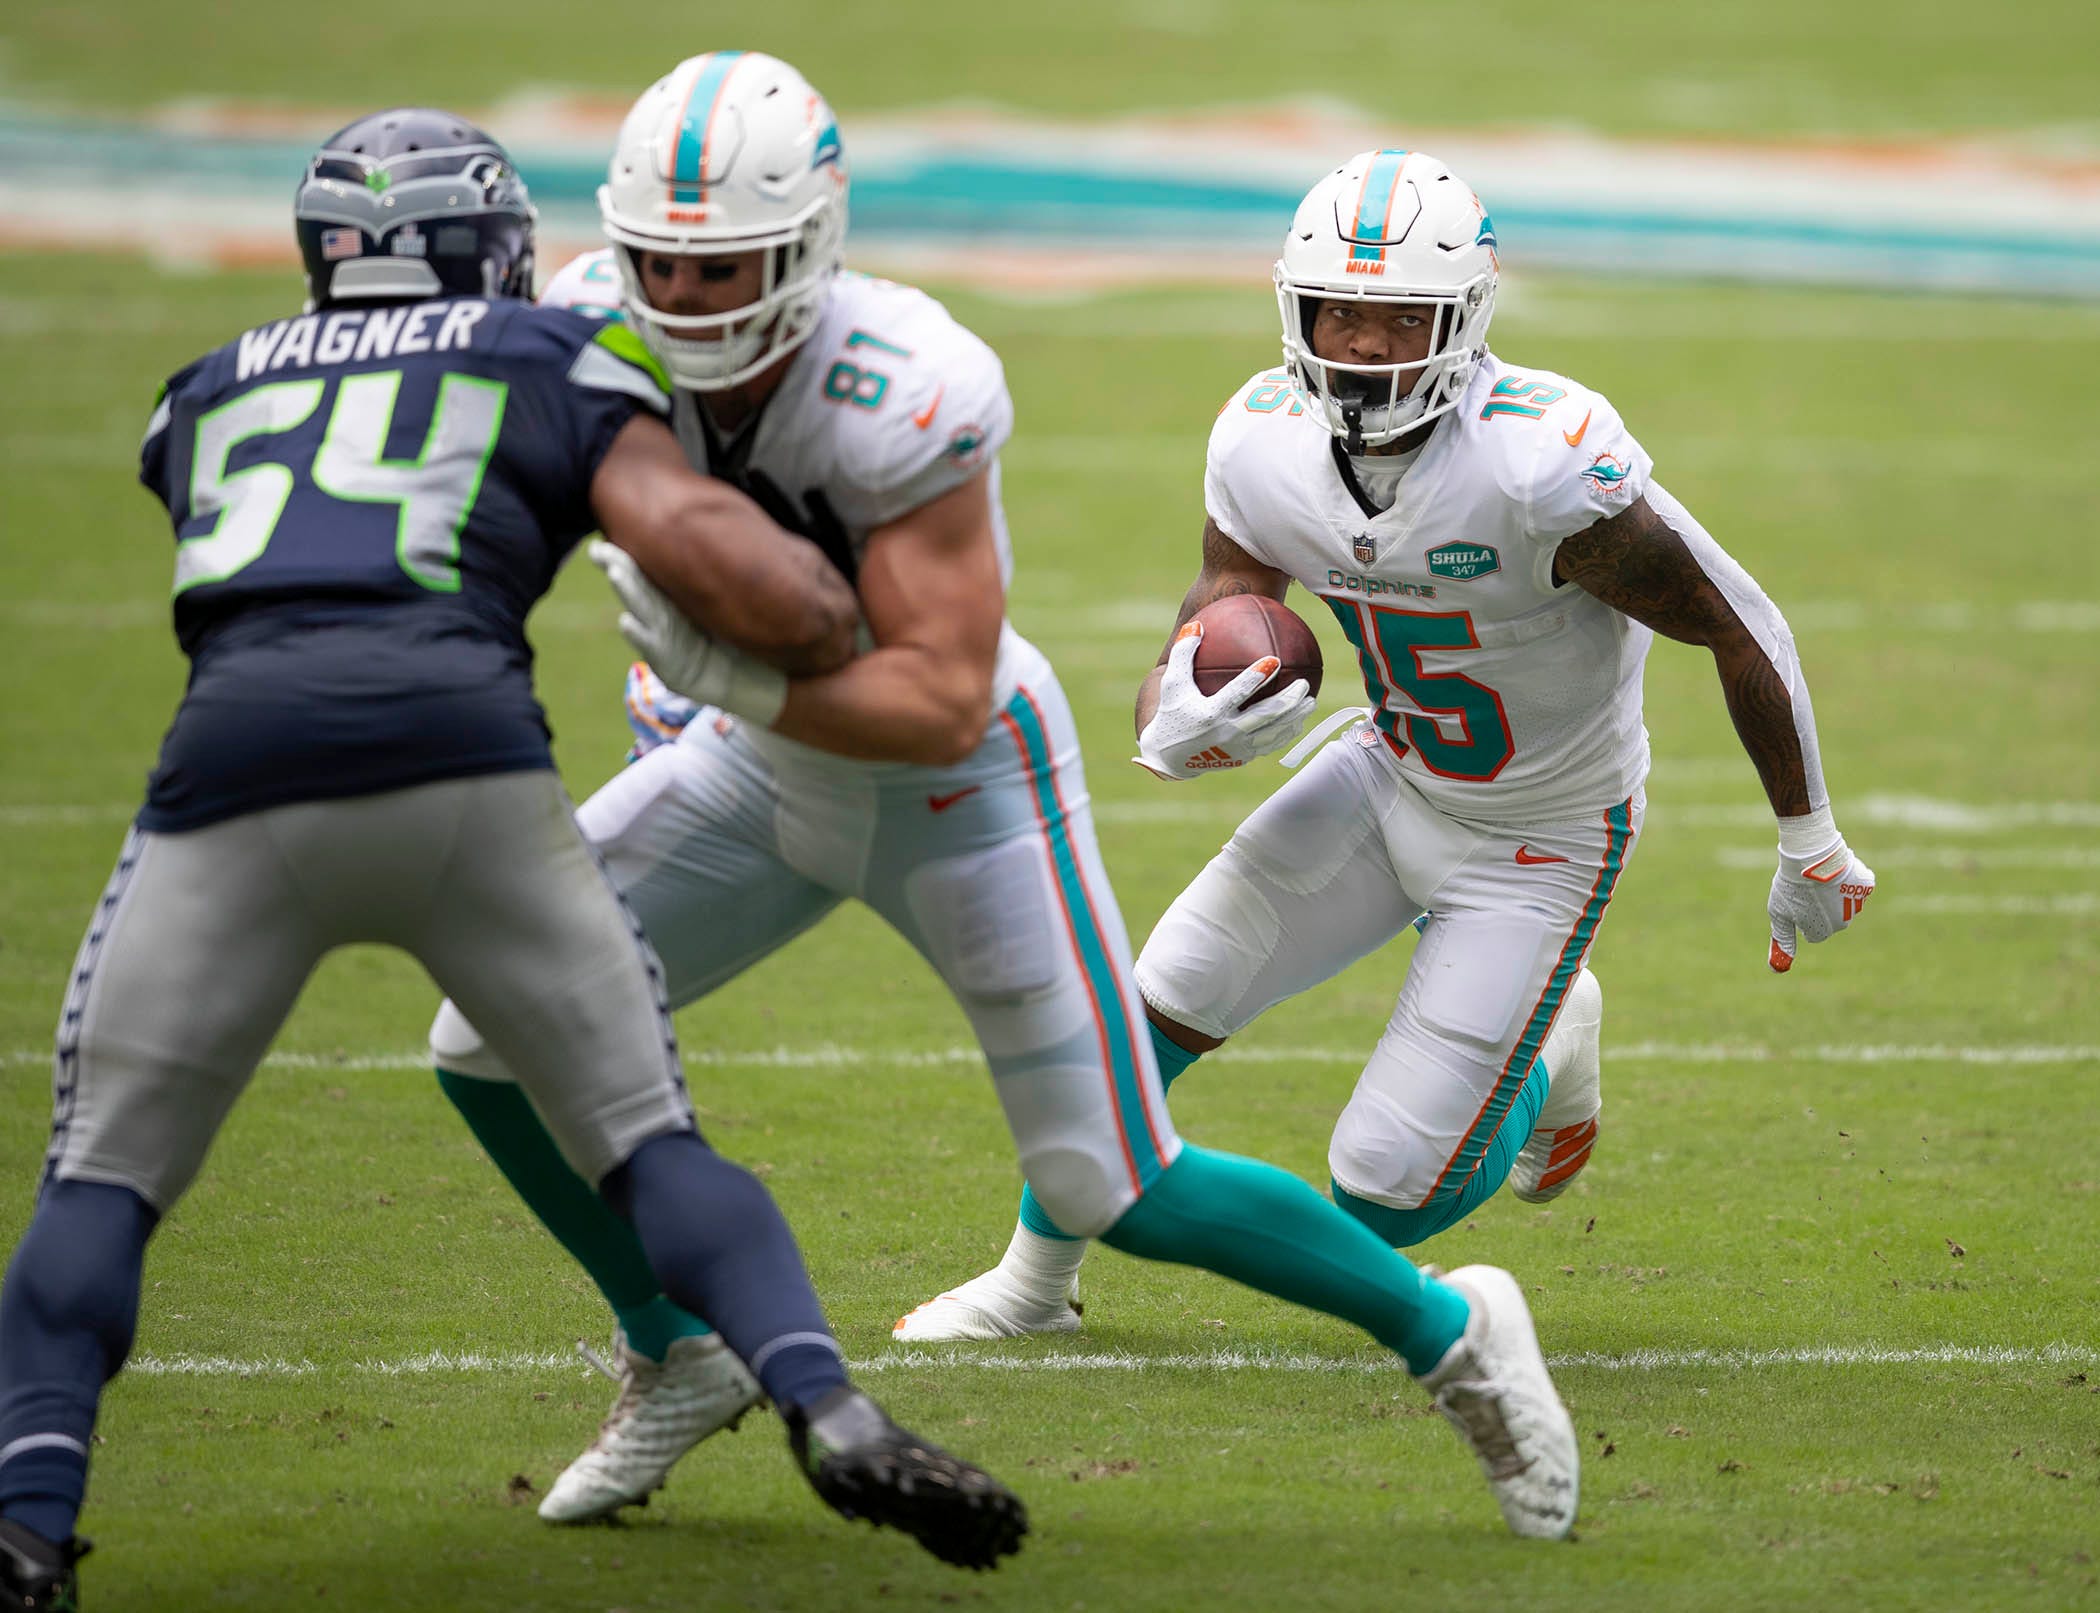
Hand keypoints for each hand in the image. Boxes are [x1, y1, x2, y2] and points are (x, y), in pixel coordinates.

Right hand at [588, 540, 788, 725]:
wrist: (759, 680)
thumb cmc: (743, 637)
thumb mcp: (732, 601)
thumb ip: (717, 575)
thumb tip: (716, 525)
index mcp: (677, 598)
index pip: (649, 571)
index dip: (629, 553)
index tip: (607, 534)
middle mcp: (665, 618)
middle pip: (639, 587)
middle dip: (618, 567)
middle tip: (598, 549)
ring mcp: (664, 642)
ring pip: (643, 612)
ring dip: (628, 593)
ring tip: (615, 573)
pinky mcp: (670, 668)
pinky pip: (653, 648)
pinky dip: (640, 635)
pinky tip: (626, 621)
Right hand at [1132, 620, 1316, 779]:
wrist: (1170, 758)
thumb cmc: (1173, 713)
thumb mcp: (1172, 684)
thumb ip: (1183, 654)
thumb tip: (1196, 625)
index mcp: (1210, 714)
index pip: (1237, 694)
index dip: (1255, 677)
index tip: (1274, 659)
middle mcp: (1227, 733)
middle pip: (1265, 716)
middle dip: (1288, 700)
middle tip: (1304, 683)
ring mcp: (1237, 748)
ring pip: (1273, 733)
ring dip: (1295, 718)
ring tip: (1311, 702)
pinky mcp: (1243, 758)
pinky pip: (1271, 744)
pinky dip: (1286, 732)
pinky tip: (1298, 720)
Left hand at [1767, 831, 1875, 972]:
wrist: (1813, 858)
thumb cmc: (1792, 887)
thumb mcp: (1779, 914)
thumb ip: (1782, 940)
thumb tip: (1776, 969)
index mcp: (1821, 932)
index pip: (1813, 933)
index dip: (1803, 917)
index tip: (1797, 904)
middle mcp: (1842, 923)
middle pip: (1830, 919)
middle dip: (1819, 907)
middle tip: (1807, 889)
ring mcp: (1856, 904)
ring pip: (1844, 901)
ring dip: (1833, 892)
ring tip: (1819, 878)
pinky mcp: (1866, 885)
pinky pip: (1856, 884)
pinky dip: (1847, 878)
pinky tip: (1835, 870)